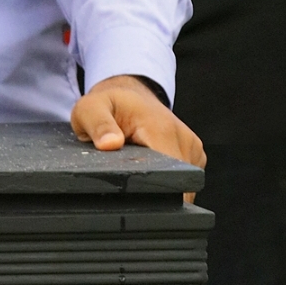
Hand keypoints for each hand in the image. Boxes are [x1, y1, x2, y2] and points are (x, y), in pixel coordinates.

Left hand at [70, 74, 205, 196]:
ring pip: (182, 183)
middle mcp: (181, 137)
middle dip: (154, 189)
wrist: (128, 93)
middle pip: (177, 183)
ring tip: (137, 167)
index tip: (132, 191)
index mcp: (160, 127)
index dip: (151, 189)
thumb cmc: (110, 103)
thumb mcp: (91, 108)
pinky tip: (150, 166)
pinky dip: (169, 179)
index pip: (168, 174)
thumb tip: (110, 144)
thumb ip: (98, 124)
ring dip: (162, 184)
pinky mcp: (195, 154)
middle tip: (127, 178)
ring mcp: (191, 146)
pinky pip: (185, 177)